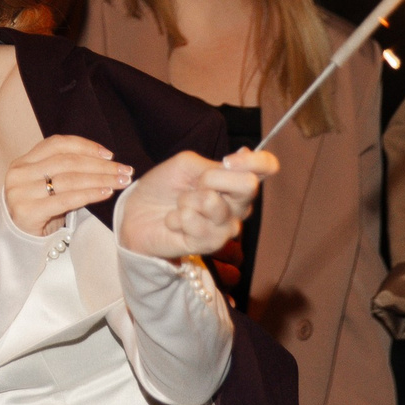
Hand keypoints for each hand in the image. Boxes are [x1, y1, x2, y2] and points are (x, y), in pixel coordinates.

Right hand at [4, 134, 130, 236]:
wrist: (18, 244)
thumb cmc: (39, 212)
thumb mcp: (45, 186)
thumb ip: (64, 170)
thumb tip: (105, 161)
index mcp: (23, 162)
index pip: (57, 144)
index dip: (85, 146)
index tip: (109, 155)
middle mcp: (19, 174)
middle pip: (67, 162)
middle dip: (100, 165)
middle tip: (124, 170)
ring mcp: (21, 193)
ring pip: (69, 179)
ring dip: (100, 179)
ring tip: (120, 182)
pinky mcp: (28, 212)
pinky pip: (66, 200)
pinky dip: (89, 194)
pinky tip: (105, 193)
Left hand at [116, 148, 273, 259]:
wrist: (137, 211)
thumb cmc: (164, 185)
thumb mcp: (186, 165)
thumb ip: (212, 165)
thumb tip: (234, 164)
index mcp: (236, 180)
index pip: (267, 166)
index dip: (255, 160)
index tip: (228, 160)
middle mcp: (238, 205)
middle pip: (248, 186)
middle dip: (211, 178)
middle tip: (194, 184)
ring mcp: (226, 227)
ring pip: (215, 204)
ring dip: (187, 200)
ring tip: (179, 205)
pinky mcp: (210, 244)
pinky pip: (197, 224)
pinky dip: (178, 218)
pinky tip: (174, 221)